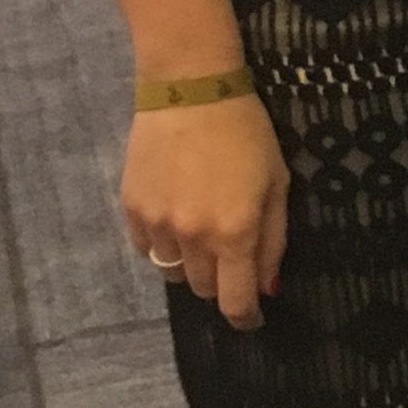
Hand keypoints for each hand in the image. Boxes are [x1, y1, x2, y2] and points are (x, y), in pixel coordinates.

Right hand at [124, 95, 288, 328]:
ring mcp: (158, 223)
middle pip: (203, 289)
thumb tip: (267, 288)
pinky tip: (175, 217)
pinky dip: (163, 245)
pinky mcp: (131, 208)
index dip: (245, 318)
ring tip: (200, 232)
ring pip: (172, 273)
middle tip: (230, 254)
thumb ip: (273, 241)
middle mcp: (193, 236)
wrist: (190, 88)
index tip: (251, 318)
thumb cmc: (246, 132)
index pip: (235, 302)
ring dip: (190, 265)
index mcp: (235, 233)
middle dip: (221, 282)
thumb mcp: (276, 183)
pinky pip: (146, 249)